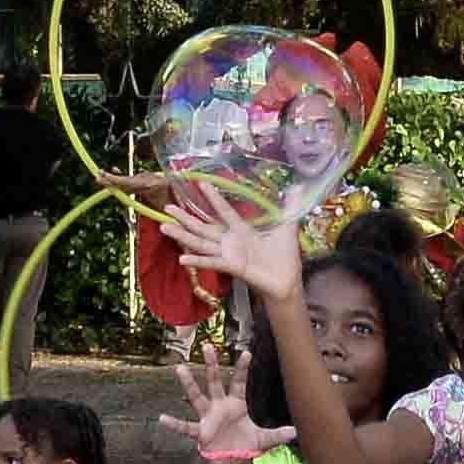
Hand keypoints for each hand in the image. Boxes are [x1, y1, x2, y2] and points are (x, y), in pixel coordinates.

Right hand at [148, 188, 310, 315]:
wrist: (288, 280)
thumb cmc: (285, 256)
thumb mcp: (287, 227)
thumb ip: (289, 208)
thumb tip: (298, 188)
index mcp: (242, 230)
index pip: (223, 210)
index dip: (212, 197)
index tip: (200, 182)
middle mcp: (231, 241)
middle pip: (203, 226)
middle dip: (185, 217)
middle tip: (166, 207)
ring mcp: (229, 254)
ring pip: (201, 242)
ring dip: (182, 236)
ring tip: (164, 227)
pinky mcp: (231, 267)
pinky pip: (212, 262)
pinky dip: (197, 260)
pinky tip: (182, 258)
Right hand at [165, 335, 291, 463]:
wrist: (228, 463)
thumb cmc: (243, 447)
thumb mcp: (263, 441)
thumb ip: (277, 435)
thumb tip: (296, 432)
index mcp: (236, 404)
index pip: (238, 382)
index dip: (241, 368)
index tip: (246, 352)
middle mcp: (219, 406)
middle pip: (214, 381)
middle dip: (211, 365)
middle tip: (208, 346)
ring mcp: (207, 417)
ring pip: (197, 397)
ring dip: (189, 384)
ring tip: (180, 368)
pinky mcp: (200, 432)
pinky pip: (186, 428)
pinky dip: (174, 424)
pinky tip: (162, 419)